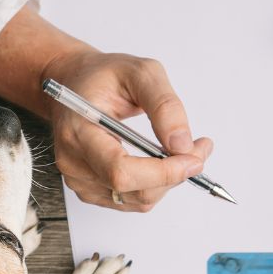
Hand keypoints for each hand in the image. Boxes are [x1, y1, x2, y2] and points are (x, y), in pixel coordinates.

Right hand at [0, 6, 211, 212]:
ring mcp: (80, 181)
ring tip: (181, 151)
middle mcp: (74, 162)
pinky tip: (160, 162)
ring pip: (138, 200)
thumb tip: (182, 144)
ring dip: (168, 181)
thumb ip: (164, 105)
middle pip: (133, 191)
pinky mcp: (91, 191)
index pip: (120, 171)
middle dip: (174, 175)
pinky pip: (133, 201)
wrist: (74, 85)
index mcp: (78, 132)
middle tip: (198, 150)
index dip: (162, 172)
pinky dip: (155, 185)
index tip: (193, 158)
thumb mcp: (140, 72)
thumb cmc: (102, 77)